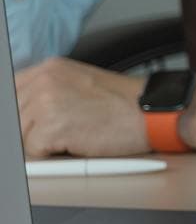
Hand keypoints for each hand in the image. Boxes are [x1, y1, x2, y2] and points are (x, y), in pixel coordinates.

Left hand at [15, 57, 148, 157]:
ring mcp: (46, 101)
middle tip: (59, 134)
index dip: (18, 114)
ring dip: (41, 143)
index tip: (27, 125)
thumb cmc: (125, 105)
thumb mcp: (80, 86)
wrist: (153, 112)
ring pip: (20, 136)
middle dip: (29, 131)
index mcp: (50, 68)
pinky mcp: (52, 126)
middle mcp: (44, 80)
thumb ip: (49, 93)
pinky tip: (77, 143)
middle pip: (13, 117)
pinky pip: (33, 152)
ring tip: (73, 135)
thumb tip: (21, 117)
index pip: (11, 92)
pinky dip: (53, 155)